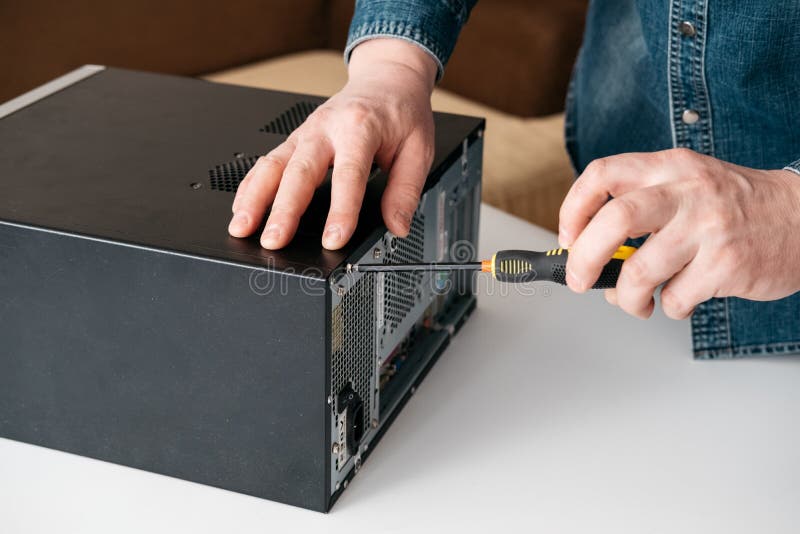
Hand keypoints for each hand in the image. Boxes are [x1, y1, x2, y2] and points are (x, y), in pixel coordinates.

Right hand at [227, 38, 436, 249]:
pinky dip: (251, 186)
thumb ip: (406, 190)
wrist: (386, 79)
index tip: (333, 239)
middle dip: (283, 210)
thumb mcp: (418, 149)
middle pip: (300, 171)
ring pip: (273, 165)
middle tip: (274, 241)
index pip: (348, 174)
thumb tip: (397, 226)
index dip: (341, 210)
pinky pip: (267, 161)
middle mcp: (326, 127)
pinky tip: (242, 208)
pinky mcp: (295, 139)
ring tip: (242, 228)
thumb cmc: (401, 112)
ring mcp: (306, 132)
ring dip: (255, 199)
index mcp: (361, 127)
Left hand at [558, 148, 799, 318]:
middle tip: (578, 279)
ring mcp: (709, 227)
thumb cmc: (734, 206)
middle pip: (615, 219)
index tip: (567, 238)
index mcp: (669, 166)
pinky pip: (675, 298)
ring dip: (626, 296)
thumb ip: (641, 208)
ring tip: (633, 301)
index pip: (603, 174)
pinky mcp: (727, 264)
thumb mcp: (687, 185)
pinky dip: (667, 307)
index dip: (573, 209)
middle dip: (584, 258)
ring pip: (641, 270)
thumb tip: (590, 255)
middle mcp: (688, 190)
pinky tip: (679, 298)